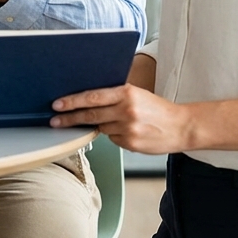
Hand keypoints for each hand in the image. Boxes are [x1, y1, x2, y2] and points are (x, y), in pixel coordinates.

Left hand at [50, 84, 193, 154]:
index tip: (57, 104)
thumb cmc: (158, 109)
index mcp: (127, 93)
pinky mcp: (130, 144)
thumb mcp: (138, 94)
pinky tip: (126, 131)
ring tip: (106, 121)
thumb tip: (89, 99)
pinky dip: (114, 134)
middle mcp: (126, 110)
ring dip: (97, 125)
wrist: (182, 127)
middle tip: (55, 120)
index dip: (72, 101)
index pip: (92, 97)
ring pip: (101, 127)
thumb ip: (116, 96)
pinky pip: (112, 138)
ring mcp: (128, 129)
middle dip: (70, 118)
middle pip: (90, 114)